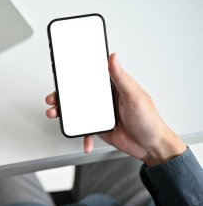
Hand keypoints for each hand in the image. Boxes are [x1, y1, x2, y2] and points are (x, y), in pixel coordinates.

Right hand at [46, 53, 185, 165]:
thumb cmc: (149, 120)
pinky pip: (85, 129)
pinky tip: (83, 139)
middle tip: (54, 98)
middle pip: (79, 94)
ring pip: (77, 111)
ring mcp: (100, 114)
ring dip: (65, 114)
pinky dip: (82, 135)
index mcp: (114, 87)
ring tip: (56, 114)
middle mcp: (105, 99)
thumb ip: (121, 78)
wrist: (151, 147)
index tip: (63, 75)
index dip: (75, 75)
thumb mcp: (135, 97)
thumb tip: (113, 58)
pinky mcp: (99, 127)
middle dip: (63, 96)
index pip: (91, 77)